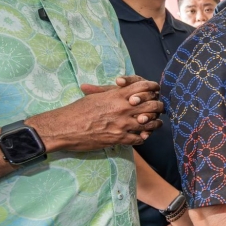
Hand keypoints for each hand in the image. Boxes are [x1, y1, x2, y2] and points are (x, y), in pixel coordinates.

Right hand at [29, 80, 163, 151]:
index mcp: (116, 95)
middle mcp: (123, 108)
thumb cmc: (77, 111)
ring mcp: (122, 124)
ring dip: (154, 124)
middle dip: (158, 106)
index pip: (143, 86)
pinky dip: (142, 137)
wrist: (64, 128)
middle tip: (160, 108)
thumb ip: (110, 93)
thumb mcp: (94, 97)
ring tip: (156, 123)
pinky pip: (138, 138)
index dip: (152, 87)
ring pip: (148, 123)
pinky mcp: (119, 139)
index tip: (156, 90)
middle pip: (151, 105)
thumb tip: (118, 88)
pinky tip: (143, 136)